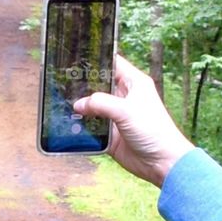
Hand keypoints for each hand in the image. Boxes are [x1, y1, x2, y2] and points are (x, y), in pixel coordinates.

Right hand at [73, 54, 194, 187]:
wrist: (161, 162)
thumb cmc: (154, 131)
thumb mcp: (126, 110)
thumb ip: (100, 103)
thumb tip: (79, 104)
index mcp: (133, 83)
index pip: (112, 63)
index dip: (96, 59)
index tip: (76, 57)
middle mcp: (124, 97)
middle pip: (98, 85)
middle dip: (82, 84)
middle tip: (61, 81)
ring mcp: (116, 115)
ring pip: (92, 106)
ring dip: (80, 107)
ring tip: (59, 101)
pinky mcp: (111, 134)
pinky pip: (92, 127)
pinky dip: (81, 126)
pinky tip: (67, 123)